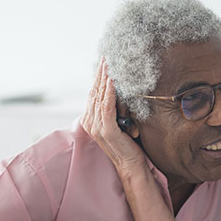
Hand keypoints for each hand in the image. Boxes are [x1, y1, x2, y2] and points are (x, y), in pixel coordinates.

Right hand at [81, 57, 147, 173]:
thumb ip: (116, 108)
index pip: (93, 93)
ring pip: (99, 97)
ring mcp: (96, 127)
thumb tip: (120, 90)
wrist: (131, 164)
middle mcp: (90, 122)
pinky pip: (107, 107)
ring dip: (104, 79)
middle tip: (106, 56)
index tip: (104, 61)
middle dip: (100, 73)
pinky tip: (112, 81)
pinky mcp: (106, 130)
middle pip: (94, 92)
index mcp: (91, 119)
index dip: (98, 77)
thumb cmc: (128, 144)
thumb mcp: (120, 121)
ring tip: (108, 64)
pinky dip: (109, 93)